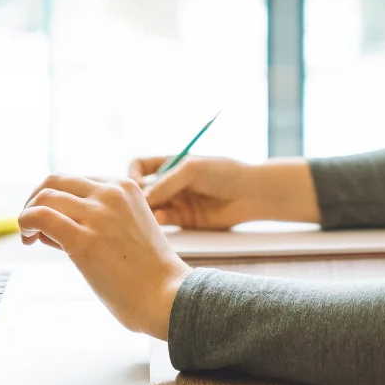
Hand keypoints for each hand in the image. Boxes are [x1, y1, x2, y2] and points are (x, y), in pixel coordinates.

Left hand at [18, 174, 190, 339]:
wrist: (168, 296)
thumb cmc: (149, 274)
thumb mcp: (129, 228)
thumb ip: (100, 219)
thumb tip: (53, 225)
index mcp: (125, 187)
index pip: (75, 180)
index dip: (57, 198)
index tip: (51, 221)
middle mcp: (111, 193)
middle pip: (55, 181)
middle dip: (36, 199)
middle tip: (31, 224)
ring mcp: (98, 214)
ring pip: (44, 196)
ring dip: (28, 214)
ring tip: (30, 237)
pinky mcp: (84, 239)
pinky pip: (40, 216)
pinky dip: (25, 223)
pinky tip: (27, 239)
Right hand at [128, 155, 321, 230]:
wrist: (251, 193)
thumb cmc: (224, 172)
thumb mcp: (191, 169)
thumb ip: (165, 183)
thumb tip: (142, 199)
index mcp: (170, 163)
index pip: (139, 166)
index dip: (132, 174)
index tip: (135, 183)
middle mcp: (170, 182)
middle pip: (142, 190)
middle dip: (136, 197)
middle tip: (136, 203)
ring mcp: (177, 201)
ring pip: (150, 208)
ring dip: (145, 211)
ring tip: (148, 212)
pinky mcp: (185, 219)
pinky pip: (164, 221)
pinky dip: (158, 220)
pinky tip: (162, 218)